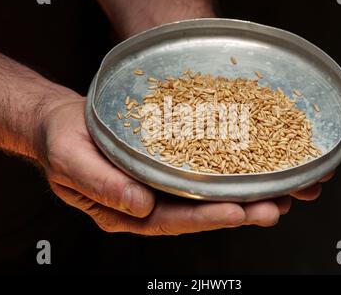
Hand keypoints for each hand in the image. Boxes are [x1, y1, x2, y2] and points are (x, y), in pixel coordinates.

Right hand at [38, 98, 330, 234]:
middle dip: (236, 211)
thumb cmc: (61, 140)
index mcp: (123, 209)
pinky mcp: (166, 161)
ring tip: (279, 193)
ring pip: (204, 193)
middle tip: (273, 207)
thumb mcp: (69, 160)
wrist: (62, 121)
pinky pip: (200, 168)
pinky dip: (227, 169)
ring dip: (241, 194)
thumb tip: (138, 205)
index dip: (204, 217)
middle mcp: (147, 201)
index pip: (169, 220)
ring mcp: (159, 182)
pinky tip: (253, 165)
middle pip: (196, 211)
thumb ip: (99, 184)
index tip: (236, 211)